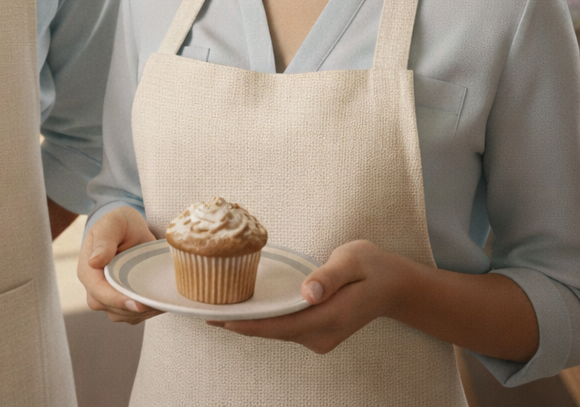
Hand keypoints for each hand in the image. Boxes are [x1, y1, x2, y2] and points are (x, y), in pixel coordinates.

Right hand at [78, 207, 162, 323]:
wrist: (130, 228)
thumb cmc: (120, 223)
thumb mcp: (113, 224)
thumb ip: (104, 240)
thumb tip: (94, 262)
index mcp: (88, 270)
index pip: (98, 292)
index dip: (117, 300)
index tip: (137, 304)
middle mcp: (95, 288)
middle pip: (111, 308)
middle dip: (133, 308)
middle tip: (156, 302)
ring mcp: (108, 297)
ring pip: (123, 315)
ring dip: (142, 311)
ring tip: (160, 299)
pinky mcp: (123, 302)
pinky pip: (133, 315)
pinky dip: (147, 312)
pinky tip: (159, 301)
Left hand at [209, 239, 404, 353]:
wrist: (395, 285)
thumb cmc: (373, 266)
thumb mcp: (354, 260)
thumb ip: (330, 276)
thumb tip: (308, 292)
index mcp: (331, 317)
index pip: (281, 325)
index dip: (249, 324)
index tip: (220, 319)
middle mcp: (323, 335)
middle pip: (273, 332)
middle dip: (240, 324)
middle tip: (204, 312)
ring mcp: (320, 337)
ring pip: (277, 332)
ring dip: (249, 323)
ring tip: (216, 310)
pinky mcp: (317, 332)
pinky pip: (284, 328)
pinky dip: (263, 321)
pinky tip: (244, 310)